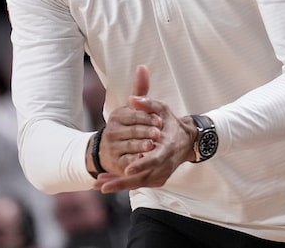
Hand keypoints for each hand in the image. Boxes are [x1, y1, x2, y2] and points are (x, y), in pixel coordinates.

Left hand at [93, 65, 196, 193]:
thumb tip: (132, 99)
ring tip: (98, 185)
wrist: (186, 141)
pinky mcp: (157, 179)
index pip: (154, 159)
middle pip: (142, 178)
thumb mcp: (162, 109)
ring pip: (138, 183)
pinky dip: (123, 184)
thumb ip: (148, 104)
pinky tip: (106, 183)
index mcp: (167, 148)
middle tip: (103, 186)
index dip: (141, 165)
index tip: (127, 169)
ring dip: (118, 185)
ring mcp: (161, 174)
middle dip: (122, 182)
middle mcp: (164, 164)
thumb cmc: (171, 123)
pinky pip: (138, 183)